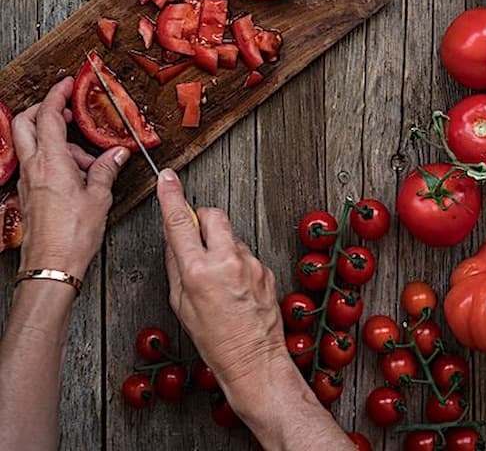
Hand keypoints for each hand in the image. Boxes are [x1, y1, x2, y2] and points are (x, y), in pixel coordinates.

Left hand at [13, 77, 129, 279]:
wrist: (52, 268)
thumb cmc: (72, 237)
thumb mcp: (99, 197)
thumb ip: (106, 170)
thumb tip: (116, 155)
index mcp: (51, 162)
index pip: (47, 115)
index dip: (57, 95)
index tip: (68, 84)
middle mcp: (33, 168)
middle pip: (25, 123)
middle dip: (43, 110)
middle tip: (67, 111)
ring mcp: (28, 182)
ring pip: (31, 145)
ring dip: (54, 140)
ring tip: (86, 158)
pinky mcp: (28, 196)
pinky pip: (37, 166)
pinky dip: (53, 160)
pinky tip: (77, 176)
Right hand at [157, 168, 291, 409]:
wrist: (254, 360)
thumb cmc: (214, 340)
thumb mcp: (181, 304)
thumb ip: (176, 265)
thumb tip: (174, 238)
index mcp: (198, 271)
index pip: (180, 222)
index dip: (171, 196)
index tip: (166, 178)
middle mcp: (226, 261)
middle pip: (211, 214)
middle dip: (201, 220)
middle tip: (196, 239)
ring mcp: (249, 262)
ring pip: (229, 234)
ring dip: (220, 245)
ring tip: (218, 278)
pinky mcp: (265, 267)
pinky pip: (244, 252)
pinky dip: (236, 261)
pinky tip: (234, 287)